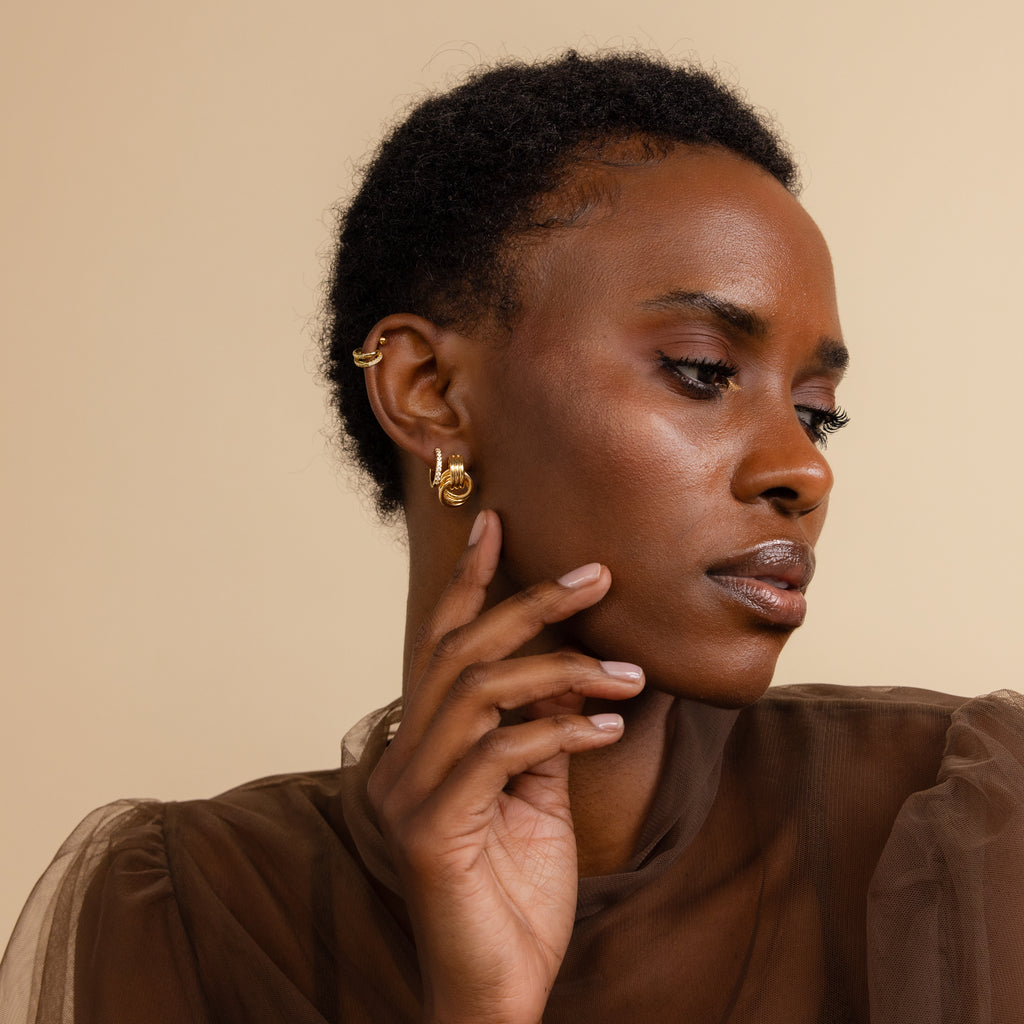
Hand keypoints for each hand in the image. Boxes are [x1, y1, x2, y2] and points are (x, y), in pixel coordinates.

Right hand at [367, 510, 643, 1023]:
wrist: (499, 990)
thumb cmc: (516, 892)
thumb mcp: (538, 795)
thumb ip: (540, 730)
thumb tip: (570, 670)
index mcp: (424, 742)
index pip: (441, 643)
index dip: (468, 579)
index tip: (497, 522)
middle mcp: (403, 756)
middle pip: (460, 651)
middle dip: (528, 602)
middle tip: (596, 573)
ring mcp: (408, 792)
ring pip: (480, 691)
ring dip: (562, 671)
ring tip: (627, 673)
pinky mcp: (430, 829)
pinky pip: (499, 753)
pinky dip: (560, 730)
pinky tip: (610, 727)